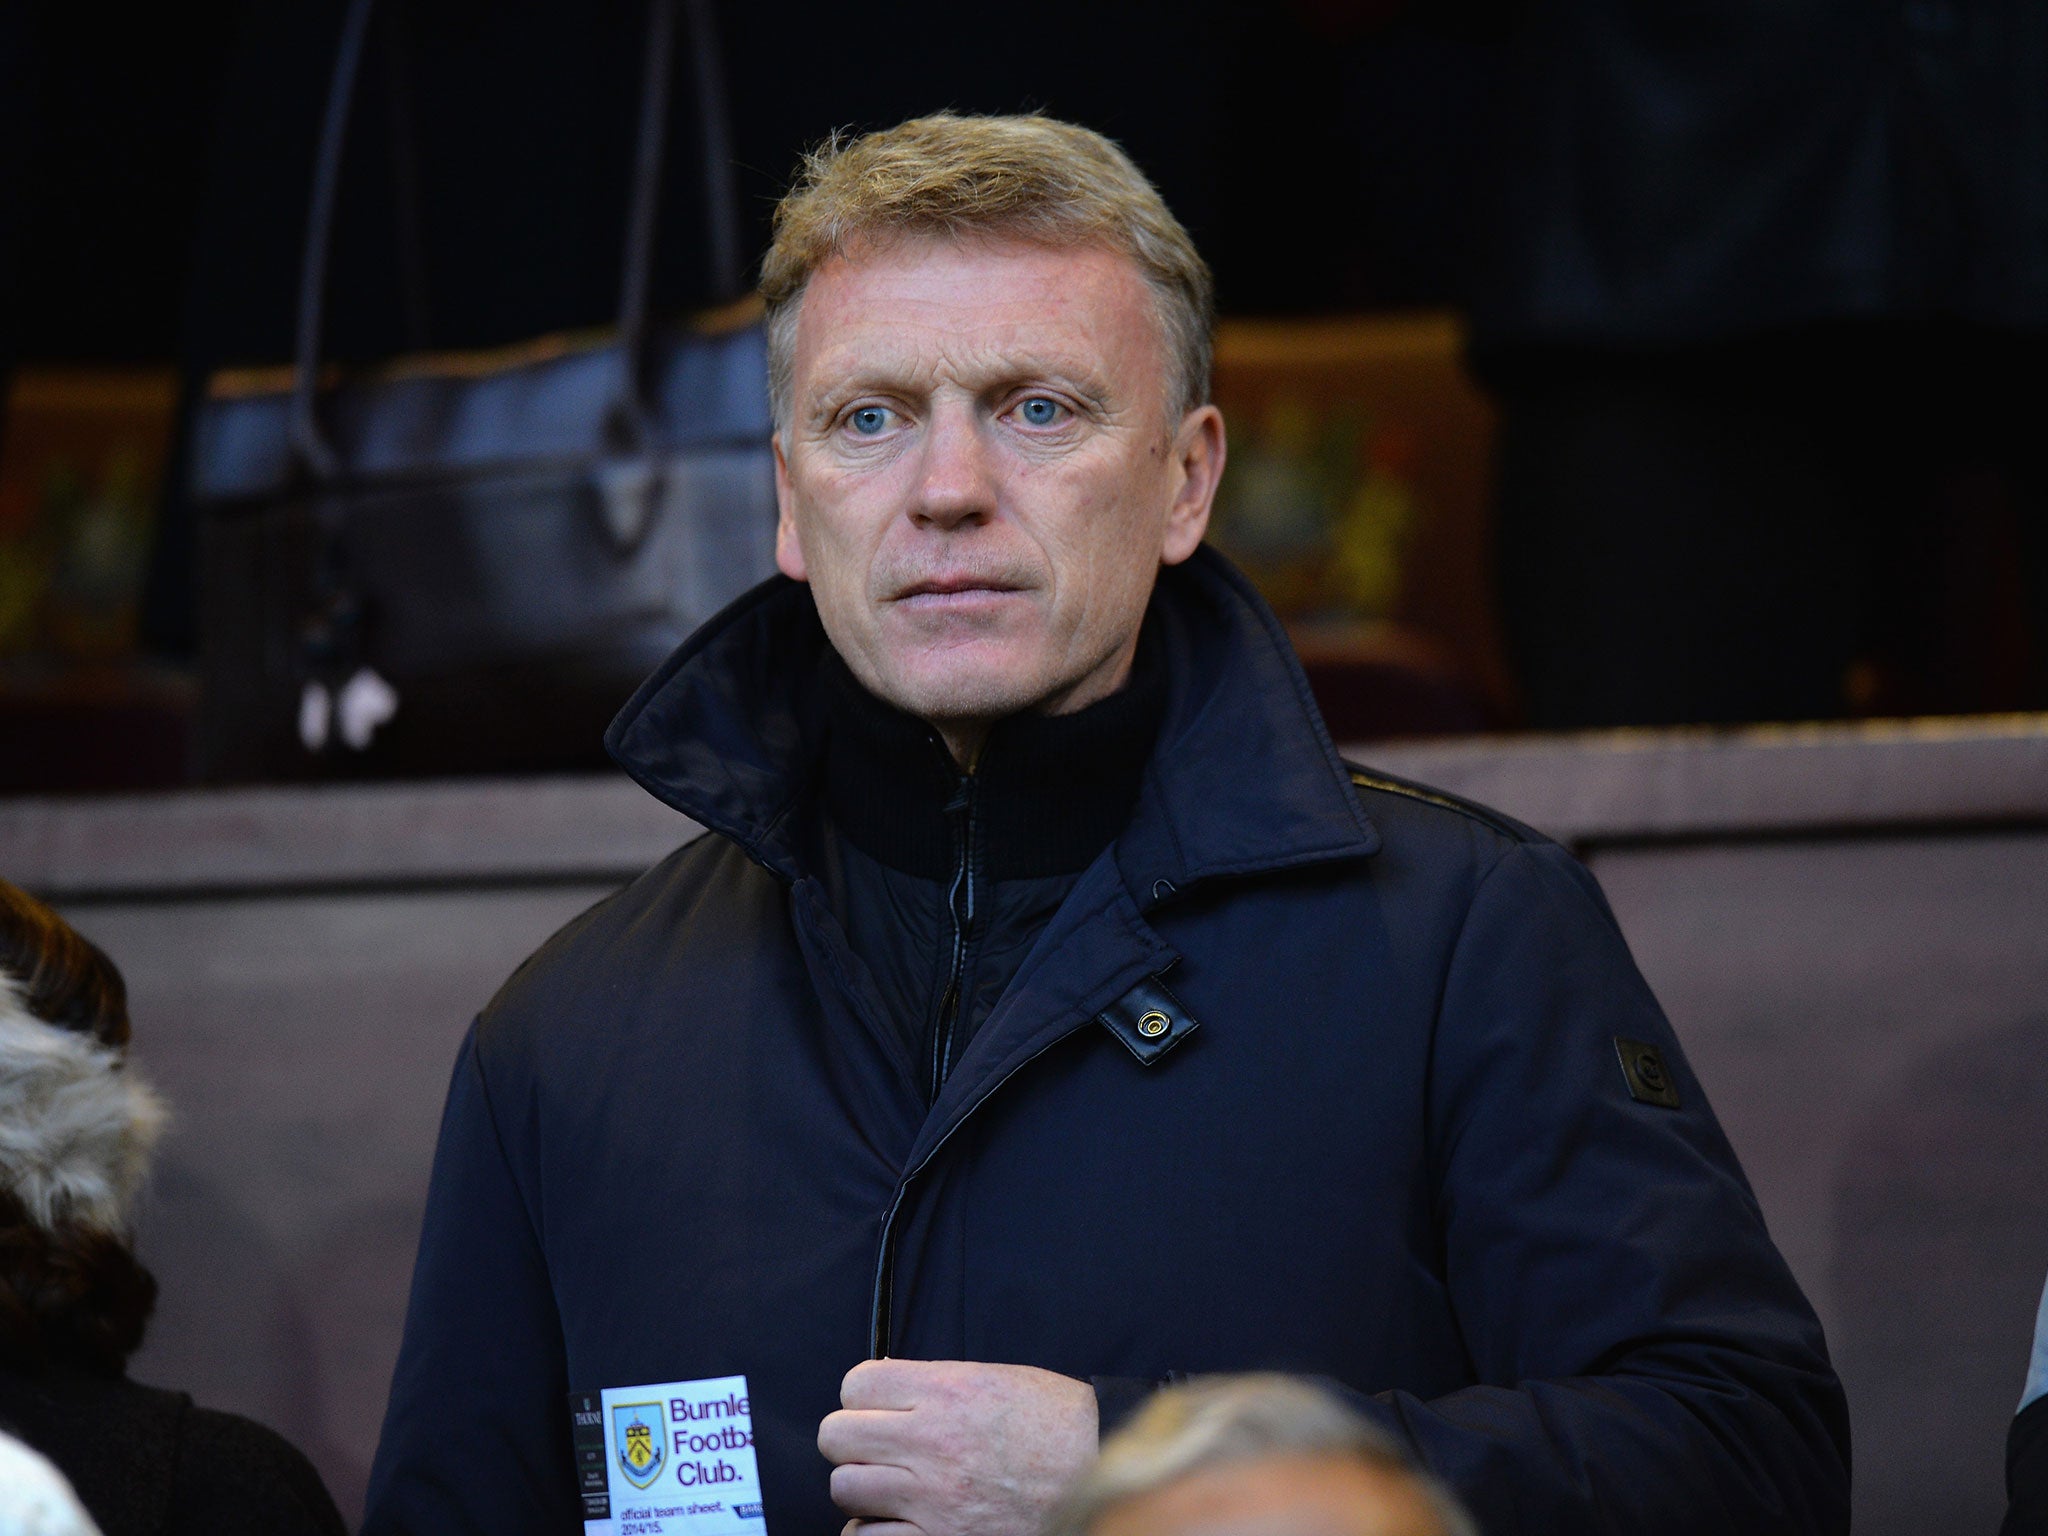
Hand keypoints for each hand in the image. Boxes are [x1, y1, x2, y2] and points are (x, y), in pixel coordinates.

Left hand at [817, 1358, 1098, 1535]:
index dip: (861, 1396)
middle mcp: (931, 1441)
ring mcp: (933, 1496)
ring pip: (845, 1487)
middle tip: (876, 1448)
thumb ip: (936, 1383)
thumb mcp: (995, 1378)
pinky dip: (873, 1531)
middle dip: (851, 1440)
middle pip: (837, 1436)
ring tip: (888, 1487)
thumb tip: (886, 1389)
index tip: (876, 1407)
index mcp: (946, 1392)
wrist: (1100, 1468)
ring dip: (861, 1487)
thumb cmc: (1055, 1421)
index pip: (856, 1385)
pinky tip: (896, 1523)